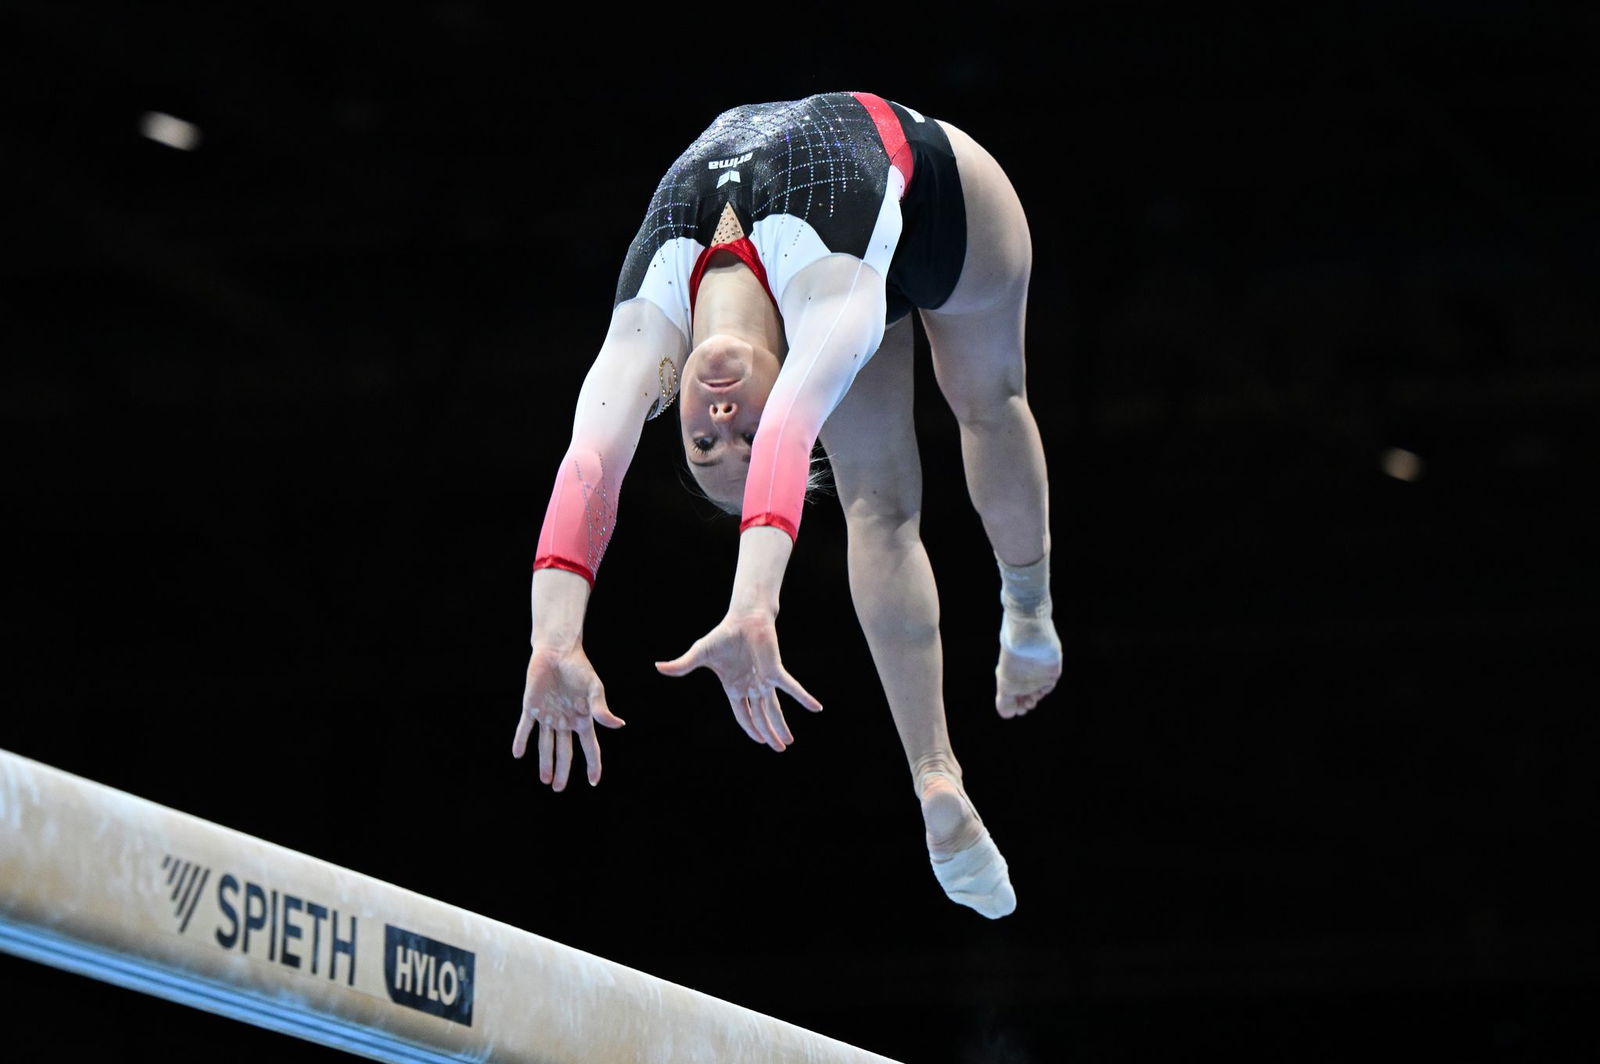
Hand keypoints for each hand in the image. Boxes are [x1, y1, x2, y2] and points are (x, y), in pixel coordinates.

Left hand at [513, 640, 624, 789]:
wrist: (557, 650)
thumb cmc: (579, 667)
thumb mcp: (594, 688)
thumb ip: (602, 709)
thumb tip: (619, 725)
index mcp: (582, 718)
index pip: (590, 747)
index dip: (592, 764)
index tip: (593, 782)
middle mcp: (565, 720)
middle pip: (564, 751)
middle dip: (562, 770)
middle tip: (558, 789)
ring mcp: (548, 715)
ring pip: (546, 744)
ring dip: (544, 762)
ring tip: (544, 780)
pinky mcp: (531, 707)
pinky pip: (525, 727)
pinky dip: (521, 740)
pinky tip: (518, 754)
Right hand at [655, 611, 821, 750]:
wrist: (743, 617)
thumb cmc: (723, 635)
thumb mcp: (701, 653)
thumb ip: (683, 665)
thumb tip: (658, 667)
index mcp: (734, 687)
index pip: (742, 715)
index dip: (751, 729)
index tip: (760, 742)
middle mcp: (751, 687)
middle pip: (761, 717)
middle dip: (769, 734)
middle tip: (779, 749)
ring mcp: (764, 680)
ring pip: (774, 709)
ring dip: (782, 726)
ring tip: (789, 742)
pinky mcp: (775, 670)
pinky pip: (792, 687)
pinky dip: (804, 698)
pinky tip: (817, 708)